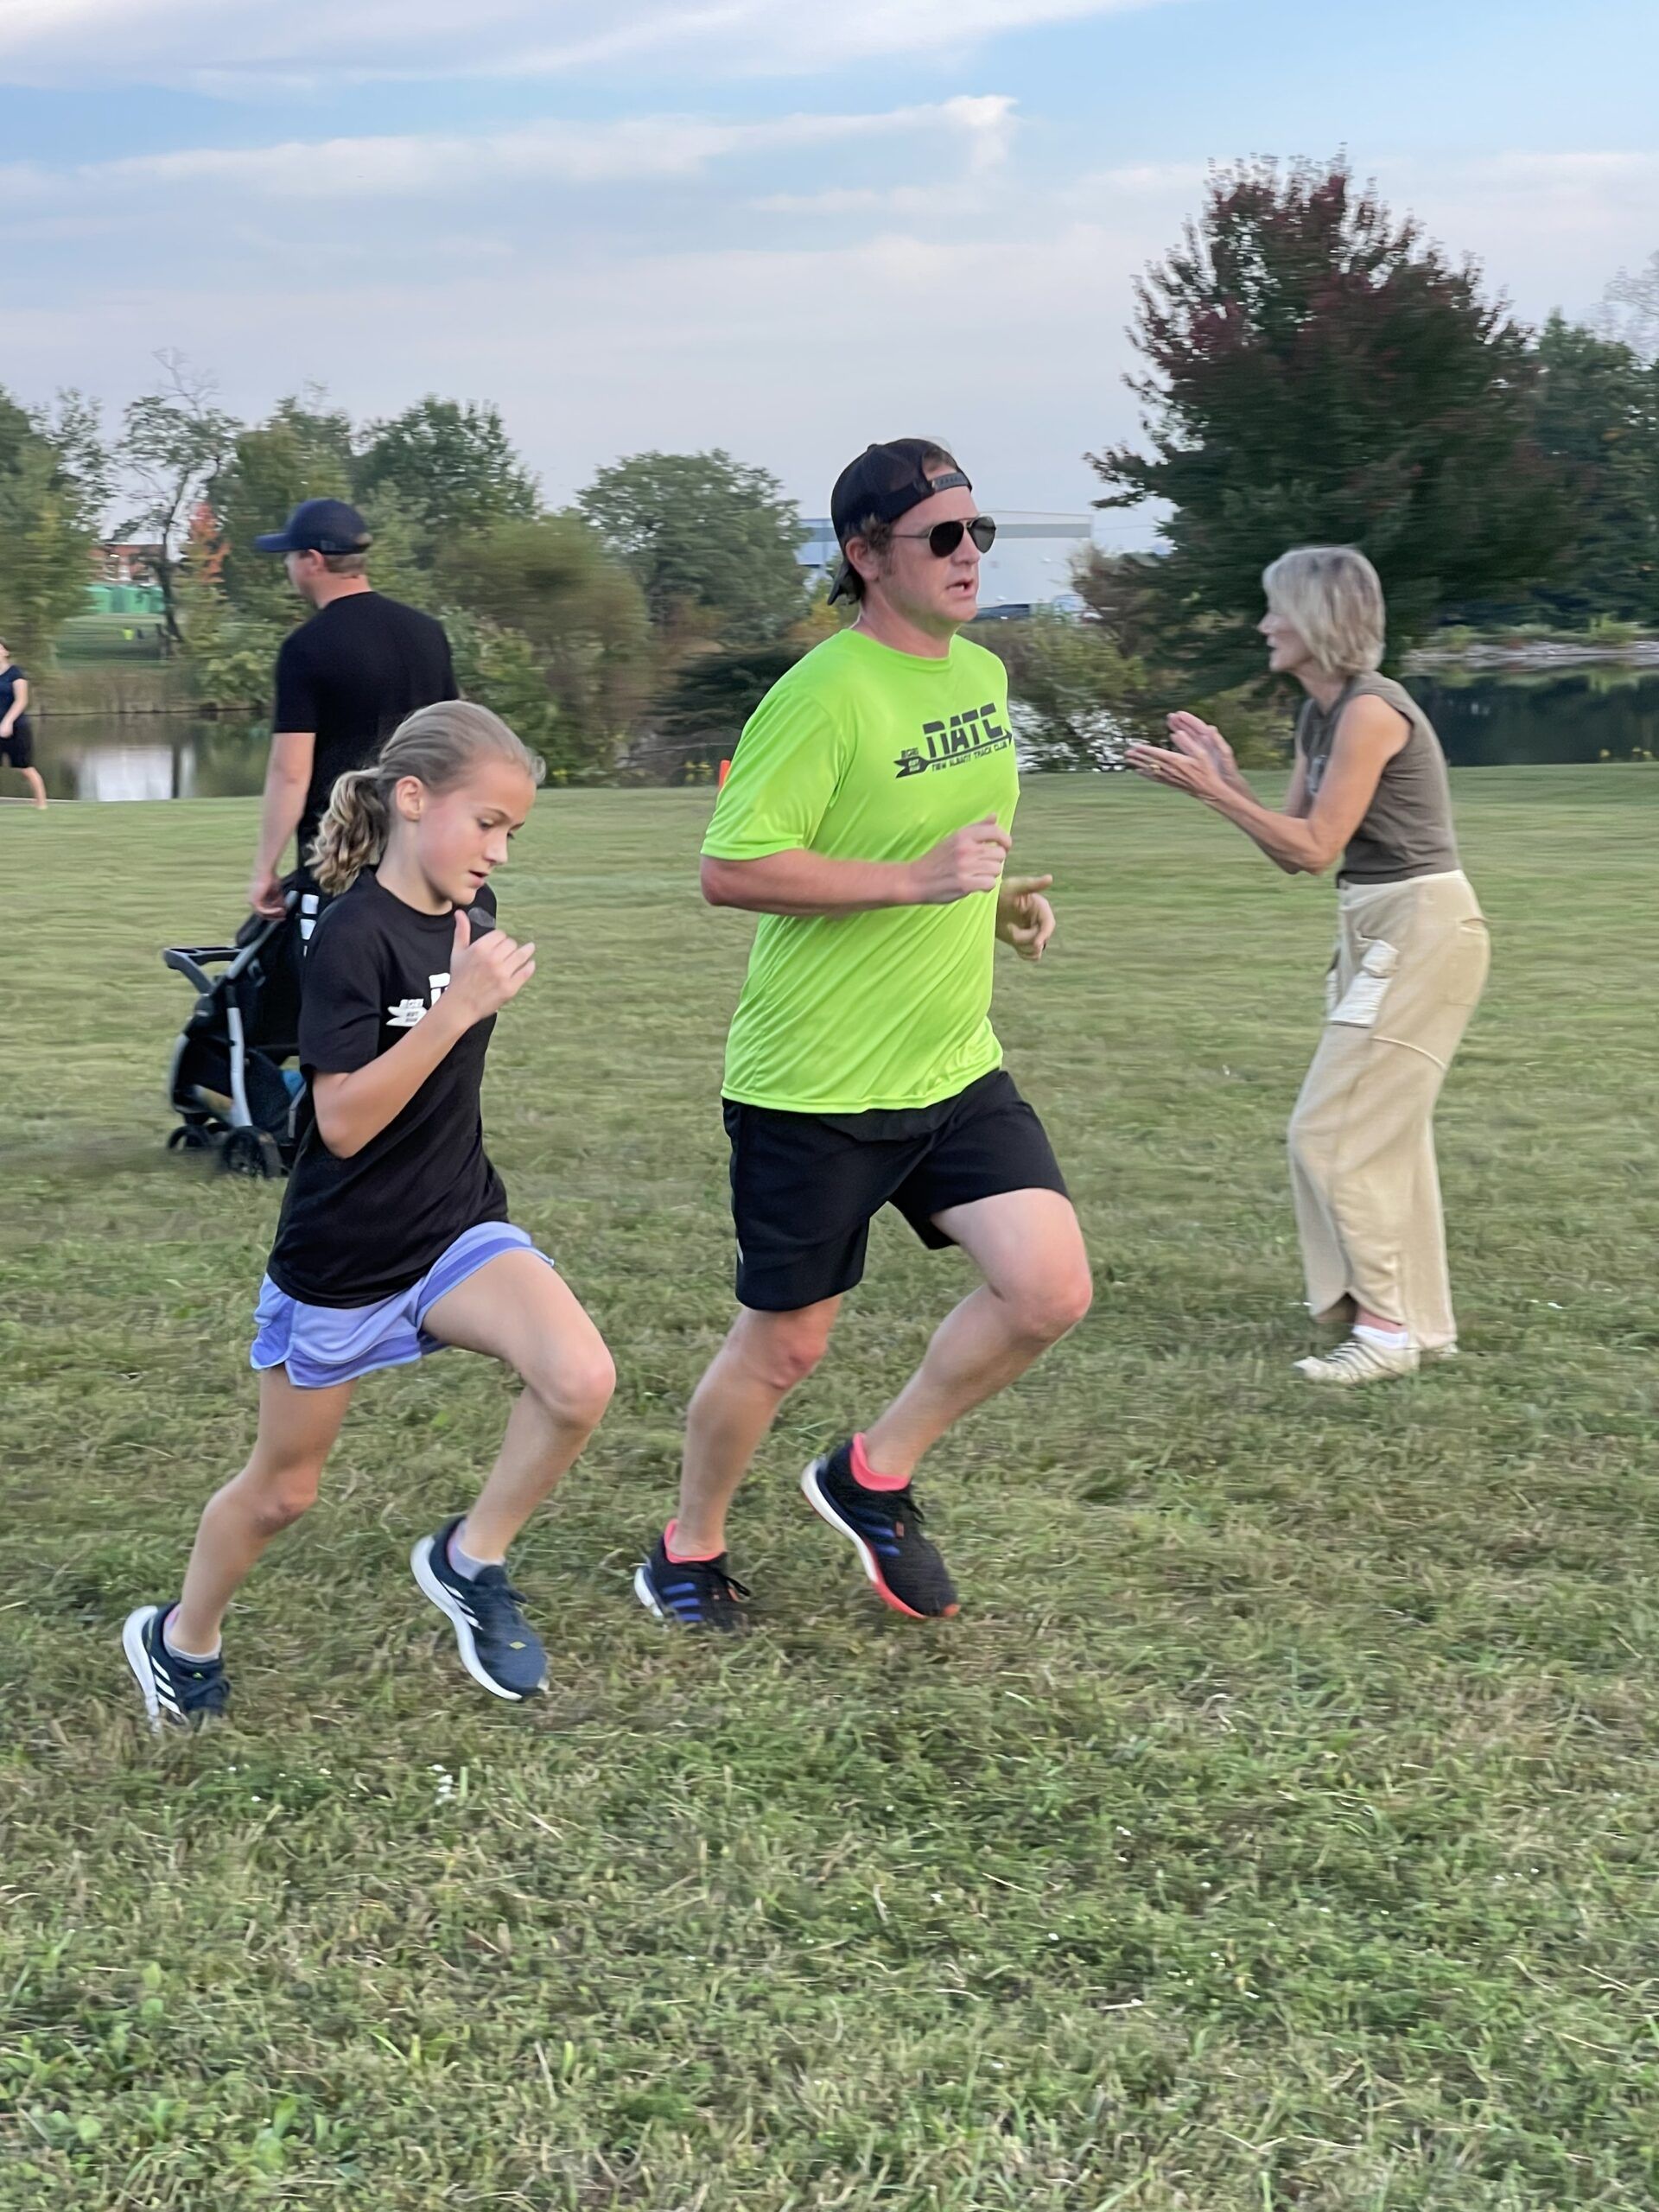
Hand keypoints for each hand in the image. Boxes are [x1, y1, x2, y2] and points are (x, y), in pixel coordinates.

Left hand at [248, 864, 286, 918]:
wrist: (266, 871)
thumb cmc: (270, 878)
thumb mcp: (276, 892)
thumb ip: (278, 901)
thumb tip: (283, 909)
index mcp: (256, 899)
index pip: (264, 911)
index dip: (274, 915)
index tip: (282, 915)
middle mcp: (252, 901)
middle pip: (264, 914)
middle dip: (275, 916)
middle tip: (283, 917)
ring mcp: (252, 902)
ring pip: (264, 913)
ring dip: (275, 913)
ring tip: (283, 911)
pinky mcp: (255, 902)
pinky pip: (264, 911)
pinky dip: (273, 911)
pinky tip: (279, 909)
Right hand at [442, 907, 535, 1023]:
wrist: (460, 1005)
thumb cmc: (459, 978)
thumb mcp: (457, 952)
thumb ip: (462, 931)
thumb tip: (460, 913)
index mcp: (480, 948)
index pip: (500, 935)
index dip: (501, 939)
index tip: (500, 944)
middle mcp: (492, 959)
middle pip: (511, 944)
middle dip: (511, 946)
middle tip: (510, 952)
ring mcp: (502, 974)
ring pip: (521, 955)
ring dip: (527, 951)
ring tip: (530, 949)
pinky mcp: (510, 987)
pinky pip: (525, 972)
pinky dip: (530, 966)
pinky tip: (530, 964)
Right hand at [907, 815, 1011, 903]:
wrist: (916, 879)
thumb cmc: (937, 859)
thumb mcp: (954, 838)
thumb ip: (977, 828)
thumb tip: (994, 816)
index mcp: (963, 835)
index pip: (995, 832)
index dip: (1005, 840)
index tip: (1004, 847)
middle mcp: (966, 848)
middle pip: (1000, 854)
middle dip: (994, 861)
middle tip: (982, 865)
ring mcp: (965, 866)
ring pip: (997, 869)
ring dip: (990, 874)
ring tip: (977, 875)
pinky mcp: (965, 884)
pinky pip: (990, 883)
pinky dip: (985, 886)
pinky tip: (976, 885)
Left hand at [996, 874, 1055, 960]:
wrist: (984, 904)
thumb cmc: (1000, 891)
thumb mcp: (1015, 886)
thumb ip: (1033, 884)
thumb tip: (1050, 878)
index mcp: (1041, 908)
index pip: (1049, 925)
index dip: (1044, 935)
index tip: (1036, 944)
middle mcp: (1039, 921)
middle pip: (1042, 939)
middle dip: (1028, 940)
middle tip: (1010, 931)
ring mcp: (1031, 932)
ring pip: (1036, 949)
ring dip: (1024, 947)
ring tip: (1009, 933)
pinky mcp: (1023, 940)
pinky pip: (1031, 954)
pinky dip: (1024, 954)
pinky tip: (1014, 946)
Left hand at [1124, 739, 1228, 801]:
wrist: (1208, 789)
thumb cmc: (1207, 770)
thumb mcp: (1201, 753)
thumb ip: (1188, 743)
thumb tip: (1177, 733)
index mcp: (1177, 761)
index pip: (1157, 753)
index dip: (1145, 749)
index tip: (1135, 746)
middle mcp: (1171, 770)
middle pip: (1150, 762)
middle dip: (1138, 756)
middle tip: (1126, 752)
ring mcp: (1169, 777)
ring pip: (1150, 770)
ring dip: (1139, 764)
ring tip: (1128, 760)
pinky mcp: (1170, 782)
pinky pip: (1154, 778)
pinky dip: (1145, 774)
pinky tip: (1139, 771)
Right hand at [1165, 711, 1237, 778]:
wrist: (1229, 785)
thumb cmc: (1228, 771)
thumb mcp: (1224, 755)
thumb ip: (1218, 741)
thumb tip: (1211, 728)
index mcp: (1212, 741)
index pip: (1199, 727)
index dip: (1189, 719)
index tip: (1179, 713)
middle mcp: (1206, 744)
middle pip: (1192, 730)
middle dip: (1181, 722)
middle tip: (1170, 716)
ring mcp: (1201, 751)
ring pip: (1188, 737)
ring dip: (1179, 728)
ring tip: (1169, 722)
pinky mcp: (1198, 758)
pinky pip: (1187, 747)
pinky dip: (1180, 741)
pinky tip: (1173, 737)